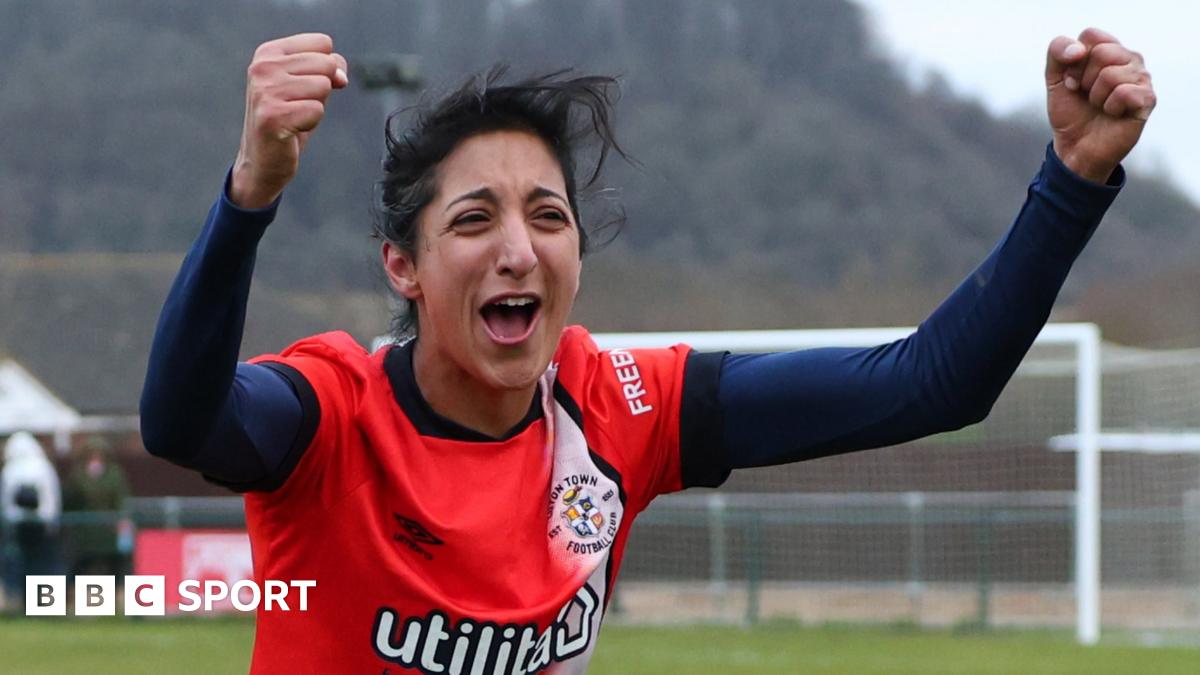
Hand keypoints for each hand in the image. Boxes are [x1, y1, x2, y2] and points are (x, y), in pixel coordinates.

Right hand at [230, 33, 347, 208]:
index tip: (307, 86)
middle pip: (326, 63)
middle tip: (298, 106)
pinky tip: (291, 130)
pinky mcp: (273, 115)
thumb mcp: (308, 87)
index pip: (323, 43)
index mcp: (268, 52)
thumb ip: (328, 70)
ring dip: (316, 107)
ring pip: (324, 86)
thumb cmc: (289, 120)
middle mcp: (262, 67)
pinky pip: (317, 110)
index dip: (328, 68)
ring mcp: (265, 90)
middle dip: (322, 90)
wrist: (262, 161)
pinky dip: (310, 124)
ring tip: (294, 117)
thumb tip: (341, 77)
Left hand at [1045, 28, 1154, 183]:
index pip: (1091, 35)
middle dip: (1084, 79)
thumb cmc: (1071, 112)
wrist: (1076, 147)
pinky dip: (1109, 107)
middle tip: (1086, 95)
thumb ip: (1057, 52)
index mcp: (1109, 50)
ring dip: (1095, 96)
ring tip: (1099, 106)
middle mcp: (1130, 59)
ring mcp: (1142, 78)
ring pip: (1110, 74)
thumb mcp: (1055, 79)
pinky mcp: (1148, 99)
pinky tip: (1112, 113)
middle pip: (1101, 52)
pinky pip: (1124, 92)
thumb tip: (1080, 49)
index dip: (1073, 60)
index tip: (1072, 80)